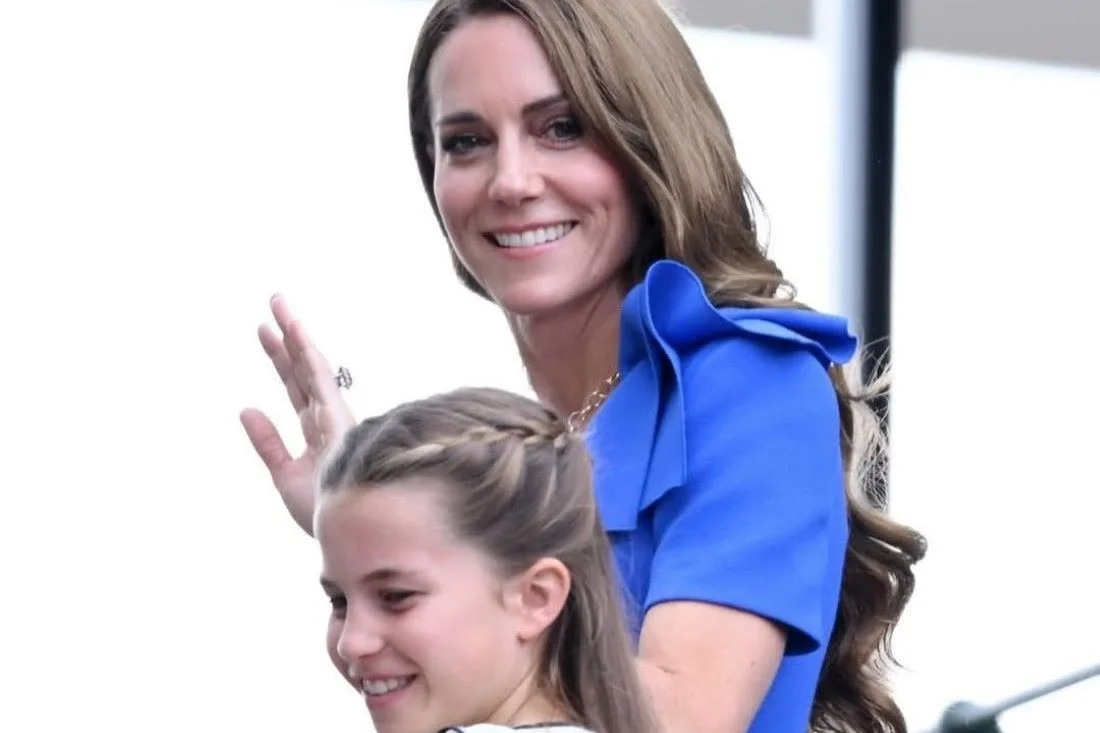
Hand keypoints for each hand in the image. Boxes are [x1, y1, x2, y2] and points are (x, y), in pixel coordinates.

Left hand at [240, 295, 355, 535]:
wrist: (343, 537)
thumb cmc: (322, 512)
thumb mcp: (283, 474)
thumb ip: (267, 442)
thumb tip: (246, 409)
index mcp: (316, 430)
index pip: (294, 386)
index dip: (280, 358)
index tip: (264, 329)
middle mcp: (327, 419)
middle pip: (302, 371)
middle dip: (287, 338)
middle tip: (274, 301)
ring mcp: (334, 420)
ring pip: (312, 371)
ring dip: (296, 339)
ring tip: (281, 309)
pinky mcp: (338, 425)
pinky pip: (323, 386)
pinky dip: (310, 363)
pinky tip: (296, 341)